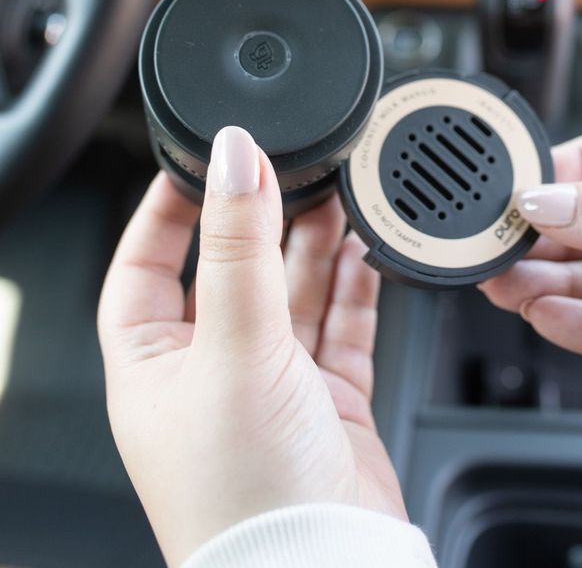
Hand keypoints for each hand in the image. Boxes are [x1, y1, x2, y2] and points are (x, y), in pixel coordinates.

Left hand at [98, 126, 404, 566]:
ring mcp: (271, 388)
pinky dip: (352, 288)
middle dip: (262, 221)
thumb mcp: (233, 348)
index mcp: (153, 366)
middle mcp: (209, 374)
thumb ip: (239, 248)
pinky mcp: (327, 403)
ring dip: (313, 246)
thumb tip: (232, 159)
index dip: (169, 211)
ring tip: (337, 195)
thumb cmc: (243, 495)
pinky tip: (363, 251)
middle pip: (232, 272)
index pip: (145, 266)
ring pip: (290, 295)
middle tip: (293, 169)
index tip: (201, 160)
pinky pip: (338, 327)